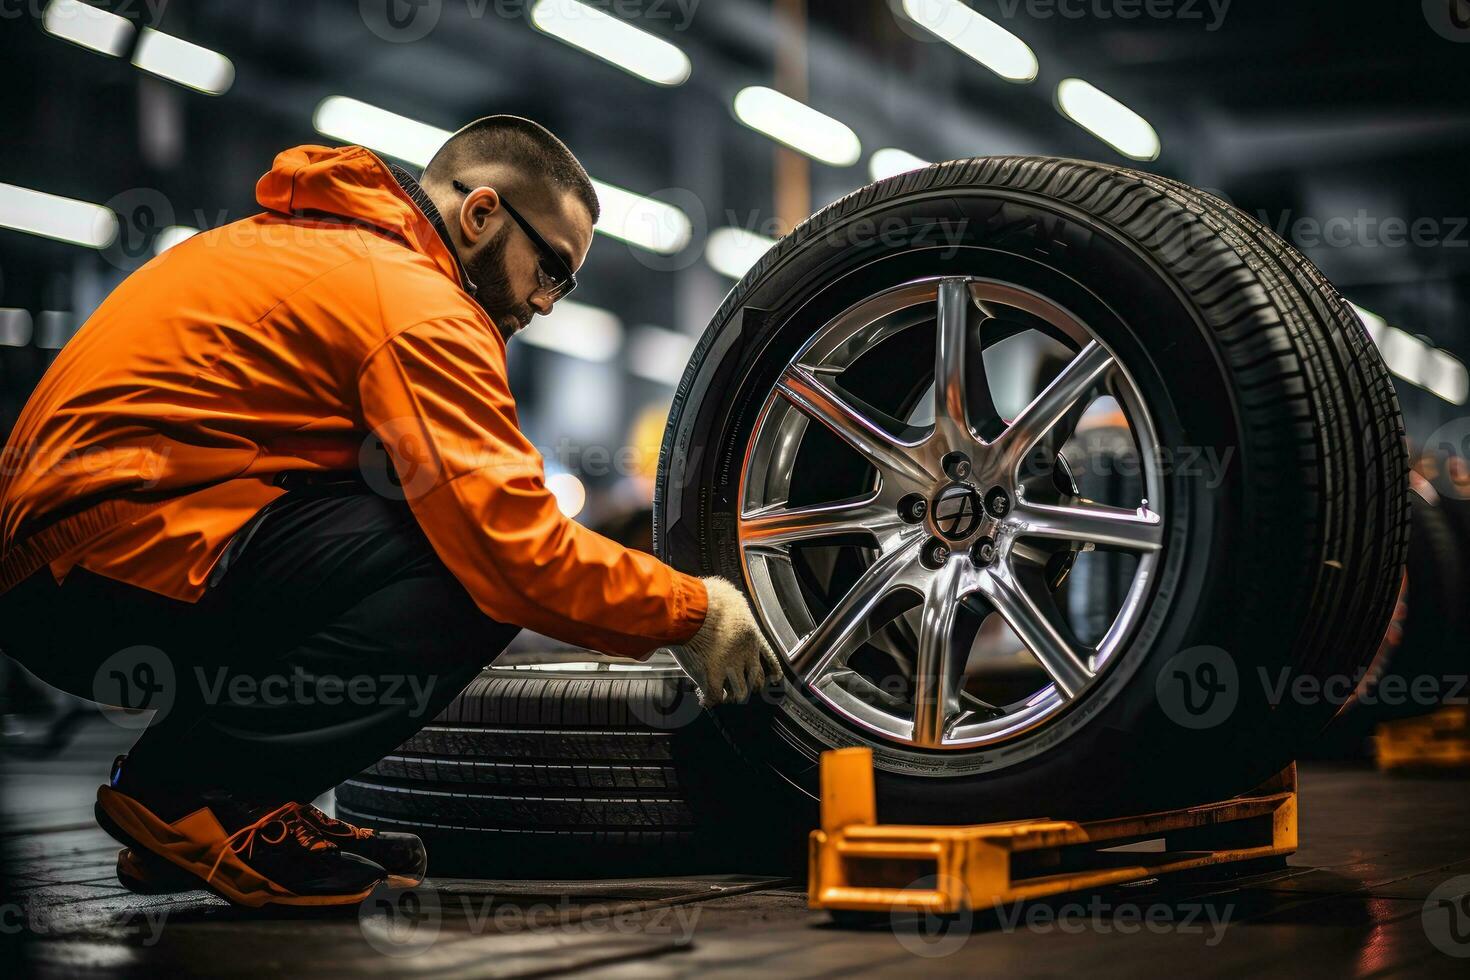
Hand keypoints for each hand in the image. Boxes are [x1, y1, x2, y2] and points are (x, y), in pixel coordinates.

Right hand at [671, 577, 782, 707]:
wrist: (697, 607)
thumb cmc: (711, 597)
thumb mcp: (731, 597)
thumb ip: (733, 606)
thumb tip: (729, 601)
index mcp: (752, 636)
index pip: (769, 659)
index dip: (772, 672)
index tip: (774, 680)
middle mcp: (745, 655)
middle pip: (755, 680)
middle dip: (750, 686)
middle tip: (743, 688)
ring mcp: (730, 666)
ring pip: (738, 692)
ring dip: (732, 695)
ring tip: (726, 697)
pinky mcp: (712, 674)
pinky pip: (714, 695)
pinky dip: (710, 700)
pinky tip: (705, 701)